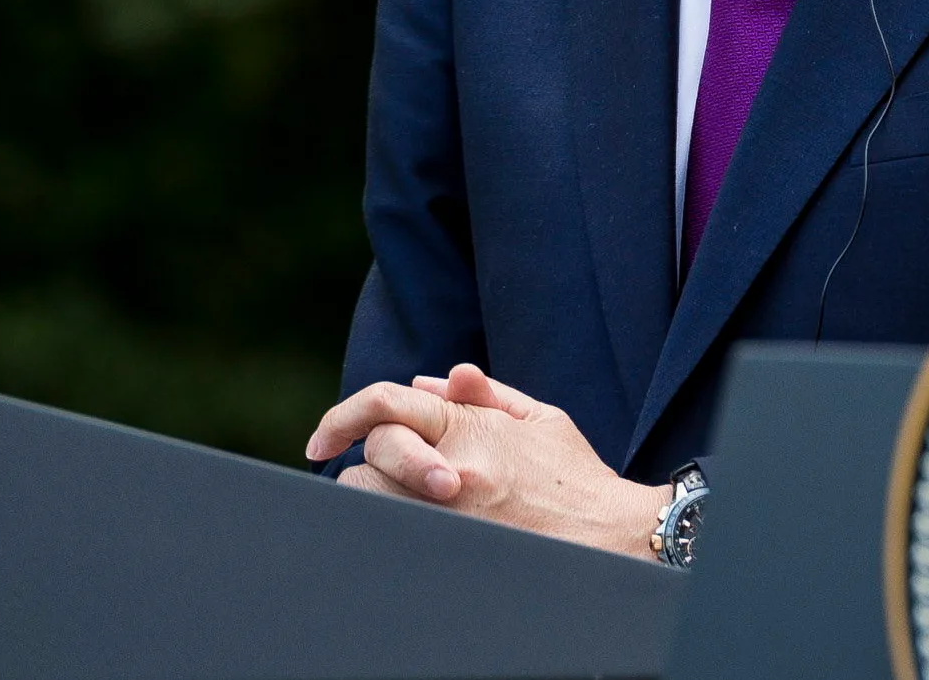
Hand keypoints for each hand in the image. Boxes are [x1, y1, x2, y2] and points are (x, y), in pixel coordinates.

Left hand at [307, 362, 668, 557]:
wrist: (605, 536)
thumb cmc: (574, 476)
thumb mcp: (541, 418)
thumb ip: (486, 395)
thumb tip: (434, 381)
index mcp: (472, 427)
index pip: (387, 403)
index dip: (344, 416)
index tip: (323, 439)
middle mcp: (453, 467)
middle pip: (370, 453)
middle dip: (369, 460)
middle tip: (382, 473)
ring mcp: (446, 513)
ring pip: (368, 498)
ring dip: (376, 496)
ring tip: (405, 502)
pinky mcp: (446, 547)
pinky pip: (386, 531)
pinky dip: (388, 524)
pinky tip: (413, 525)